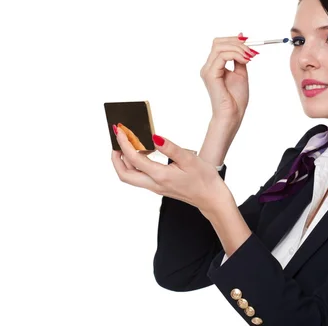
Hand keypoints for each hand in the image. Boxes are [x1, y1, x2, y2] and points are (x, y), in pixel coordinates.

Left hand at [111, 126, 233, 212]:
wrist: (211, 198)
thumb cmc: (204, 179)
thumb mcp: (189, 159)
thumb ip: (170, 148)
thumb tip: (154, 138)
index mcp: (160, 176)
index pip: (134, 158)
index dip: (124, 143)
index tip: (119, 130)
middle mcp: (154, 184)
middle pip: (125, 174)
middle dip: (116, 158)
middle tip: (117, 141)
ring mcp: (156, 187)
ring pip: (131, 177)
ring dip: (124, 162)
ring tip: (128, 145)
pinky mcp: (160, 187)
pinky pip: (141, 177)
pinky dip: (136, 166)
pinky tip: (144, 154)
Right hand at [200, 32, 258, 124]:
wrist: (232, 114)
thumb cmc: (236, 99)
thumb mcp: (241, 73)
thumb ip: (240, 59)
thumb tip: (243, 43)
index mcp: (214, 66)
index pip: (220, 44)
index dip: (234, 40)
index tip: (249, 41)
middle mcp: (208, 67)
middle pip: (218, 42)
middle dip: (236, 42)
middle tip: (251, 49)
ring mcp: (207, 70)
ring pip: (220, 47)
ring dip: (238, 48)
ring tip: (249, 56)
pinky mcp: (210, 75)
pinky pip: (222, 56)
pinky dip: (235, 55)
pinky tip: (245, 60)